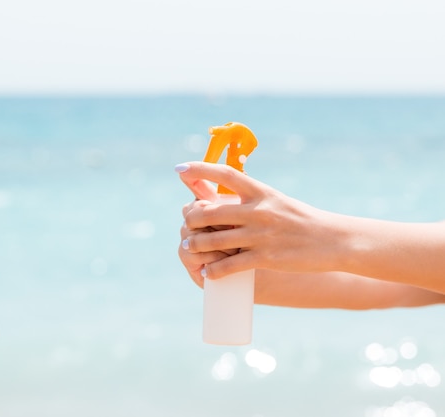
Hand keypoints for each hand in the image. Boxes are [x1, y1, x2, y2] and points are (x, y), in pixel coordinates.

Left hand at [176, 162, 345, 278]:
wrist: (333, 240)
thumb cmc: (300, 220)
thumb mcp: (276, 200)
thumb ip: (250, 199)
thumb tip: (222, 199)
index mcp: (261, 192)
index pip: (225, 174)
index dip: (200, 169)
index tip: (180, 168)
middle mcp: (258, 210)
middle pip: (210, 212)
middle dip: (192, 219)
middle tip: (186, 224)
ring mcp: (260, 235)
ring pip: (215, 240)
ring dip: (196, 245)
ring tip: (189, 247)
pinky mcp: (265, 258)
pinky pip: (229, 265)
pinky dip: (214, 270)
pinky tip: (208, 273)